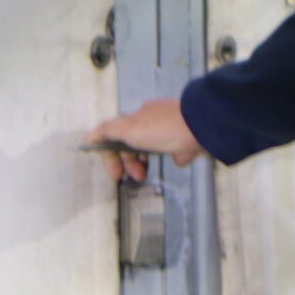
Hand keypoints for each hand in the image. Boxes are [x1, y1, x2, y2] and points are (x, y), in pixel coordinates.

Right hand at [87, 98, 205, 180]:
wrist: (204, 126)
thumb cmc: (169, 128)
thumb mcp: (131, 129)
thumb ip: (108, 131)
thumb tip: (90, 135)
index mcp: (135, 118)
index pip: (114, 137)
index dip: (111, 156)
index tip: (114, 173)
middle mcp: (151, 121)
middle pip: (132, 144)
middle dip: (130, 162)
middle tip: (135, 176)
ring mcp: (169, 128)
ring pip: (152, 148)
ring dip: (148, 161)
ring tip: (149, 172)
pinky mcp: (185, 136)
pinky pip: (175, 149)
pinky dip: (174, 156)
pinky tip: (177, 157)